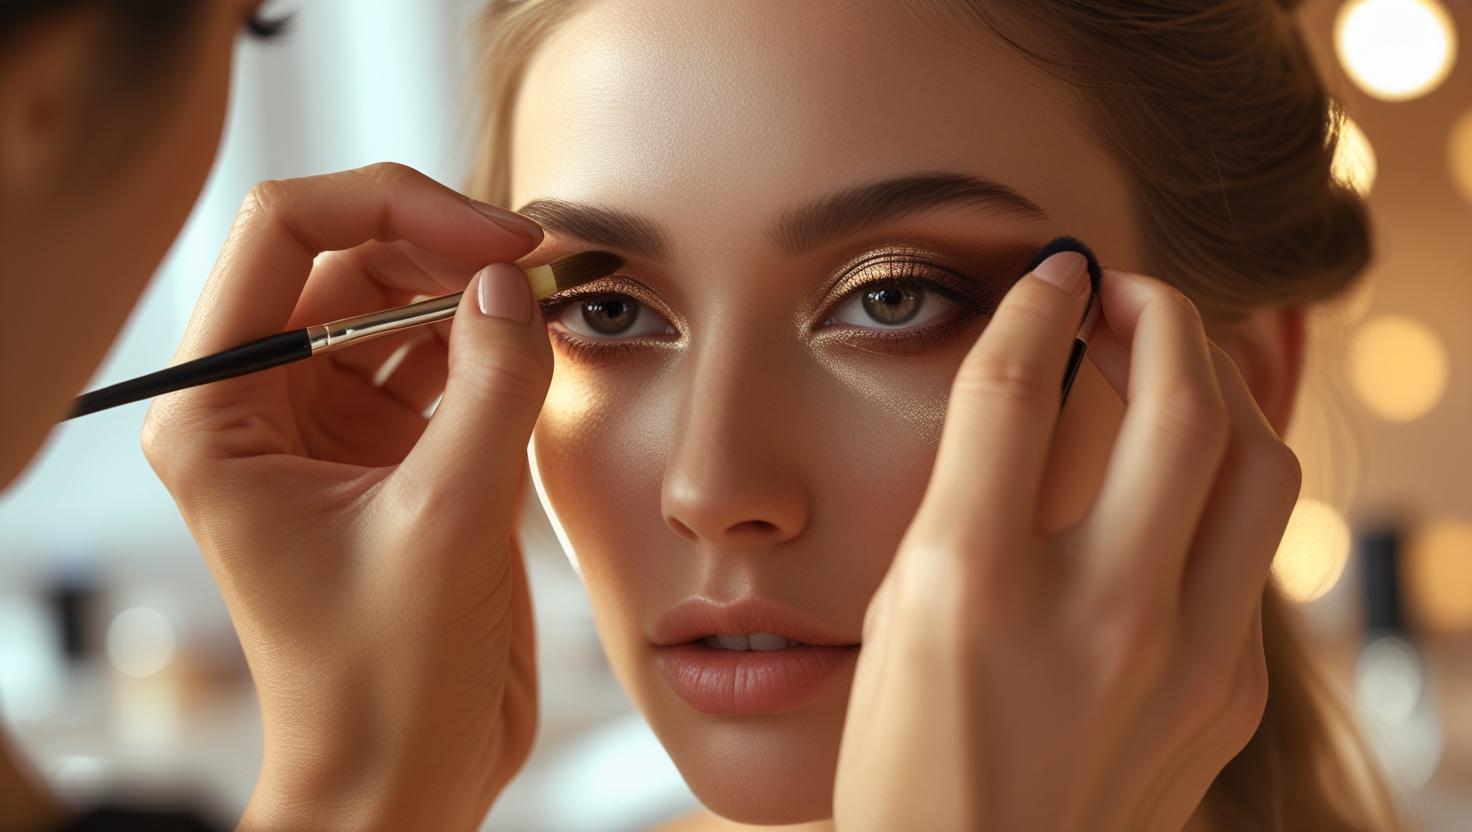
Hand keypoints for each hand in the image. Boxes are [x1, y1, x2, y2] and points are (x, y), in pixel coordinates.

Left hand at [142, 163, 550, 830]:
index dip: (392, 205)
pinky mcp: (392, 454)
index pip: (284, 234)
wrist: (407, 775)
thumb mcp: (447, 521)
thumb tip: (512, 282)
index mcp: (223, 414)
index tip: (491, 238)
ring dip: (472, 291)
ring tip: (546, 293)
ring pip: (398, 303)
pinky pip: (439, 361)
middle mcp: (265, 407)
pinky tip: (537, 342)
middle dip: (442, 245)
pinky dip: (491, 344)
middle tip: (535, 262)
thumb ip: (488, 387)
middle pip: (347, 259)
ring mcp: (329, 428)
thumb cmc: (386, 682)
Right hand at [833, 253, 1299, 830]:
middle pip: (1181, 401)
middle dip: (1158, 311)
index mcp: (971, 586)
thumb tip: (1033, 410)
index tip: (1051, 273)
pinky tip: (1173, 490)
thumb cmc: (905, 771)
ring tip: (1170, 370)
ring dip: (1217, 388)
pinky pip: (1251, 556)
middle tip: (1123, 293)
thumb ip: (963, 510)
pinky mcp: (1227, 699)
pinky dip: (1218, 491)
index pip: (1018, 386)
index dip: (1038, 302)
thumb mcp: (894, 622)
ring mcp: (1184, 661)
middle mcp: (1094, 613)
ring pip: (1257, 465)